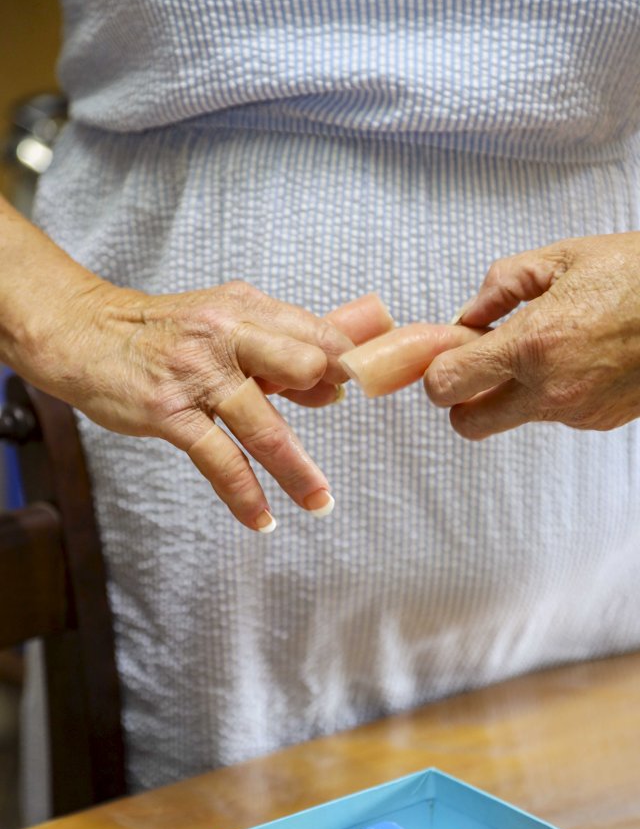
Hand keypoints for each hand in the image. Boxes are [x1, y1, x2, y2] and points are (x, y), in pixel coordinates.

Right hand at [0, 196, 392, 530]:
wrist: (85, 332)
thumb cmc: (163, 331)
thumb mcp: (225, 321)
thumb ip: (279, 350)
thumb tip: (332, 389)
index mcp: (247, 309)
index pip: (317, 333)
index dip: (351, 363)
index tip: (376, 387)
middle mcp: (228, 335)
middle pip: (302, 363)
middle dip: (327, 395)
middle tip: (346, 418)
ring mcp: (197, 373)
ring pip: (263, 425)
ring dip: (298, 471)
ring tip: (320, 502)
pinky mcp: (168, 410)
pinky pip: (218, 459)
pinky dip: (244, 494)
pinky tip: (263, 519)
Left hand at [423, 232, 639, 437]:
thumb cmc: (638, 273)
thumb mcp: (563, 257)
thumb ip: (501, 286)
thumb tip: (466, 315)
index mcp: (533, 345)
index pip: (446, 385)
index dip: (437, 370)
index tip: (449, 351)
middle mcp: (550, 389)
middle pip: (468, 424)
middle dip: (462, 399)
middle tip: (478, 365)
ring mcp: (576, 412)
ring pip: (512, 418)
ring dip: (510, 392)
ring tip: (544, 347)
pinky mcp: (599, 421)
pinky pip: (553, 415)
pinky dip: (550, 393)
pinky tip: (577, 357)